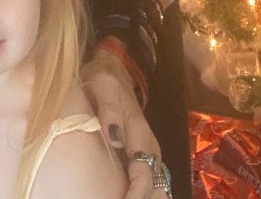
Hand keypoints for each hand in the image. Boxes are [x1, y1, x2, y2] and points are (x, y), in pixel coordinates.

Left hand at [82, 48, 167, 198]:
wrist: (112, 73)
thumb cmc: (105, 82)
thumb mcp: (104, 88)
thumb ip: (110, 111)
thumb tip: (115, 139)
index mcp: (140, 133)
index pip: (145, 172)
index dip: (137, 192)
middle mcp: (149, 147)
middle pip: (154, 185)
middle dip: (144, 198)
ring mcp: (147, 153)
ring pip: (156, 186)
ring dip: (147, 196)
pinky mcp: (142, 156)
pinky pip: (150, 182)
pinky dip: (145, 193)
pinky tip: (130, 196)